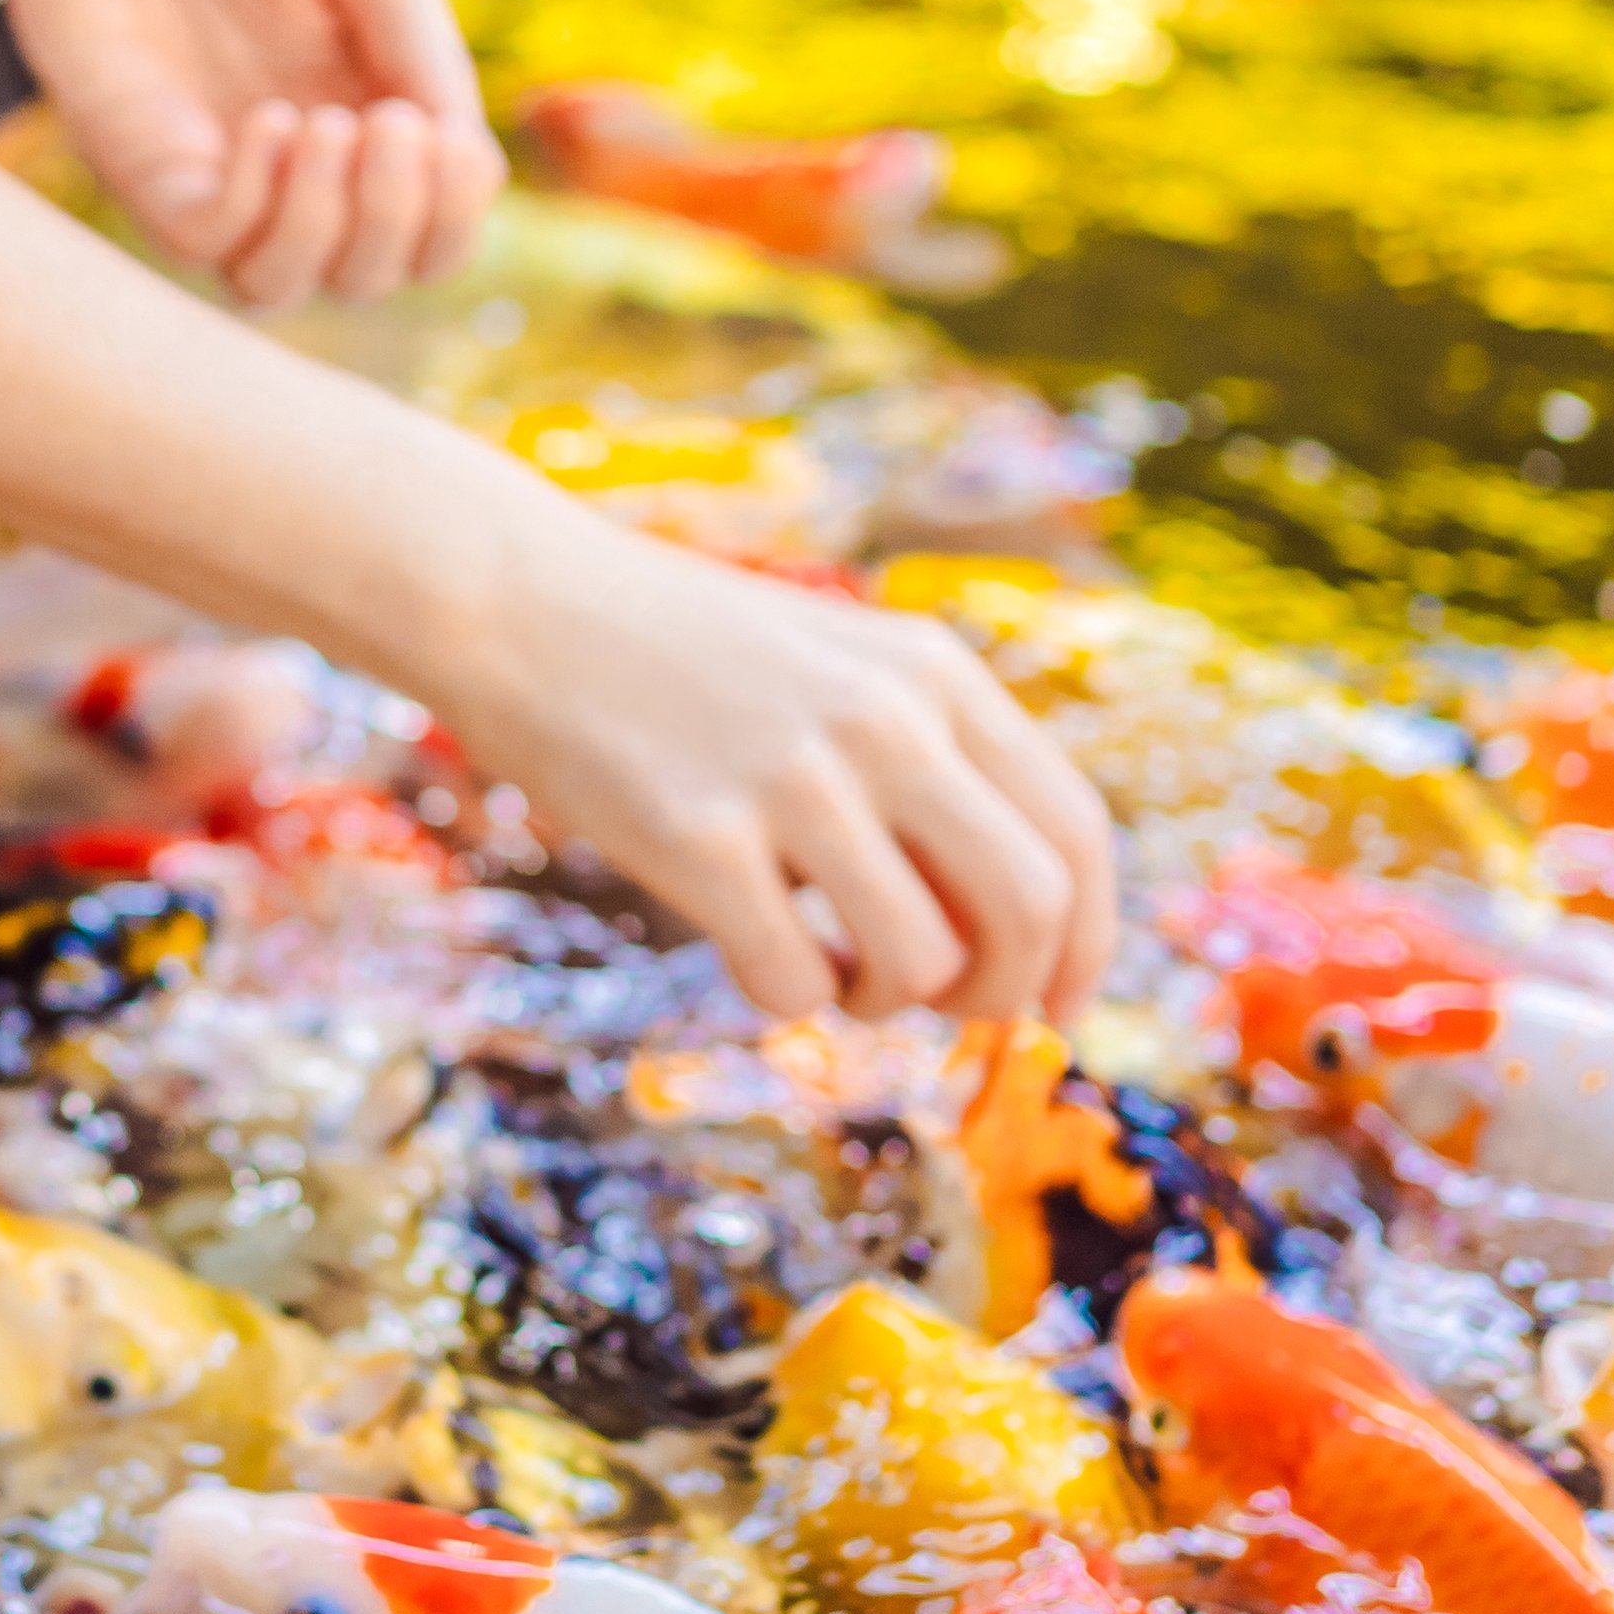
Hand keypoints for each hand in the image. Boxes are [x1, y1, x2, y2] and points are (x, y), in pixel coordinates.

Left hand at [0, 0, 505, 308]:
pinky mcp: (144, 164)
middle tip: (389, 129)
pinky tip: (268, 123)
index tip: (437, 134)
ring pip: (285, 284)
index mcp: (371, 110)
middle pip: (372, 273)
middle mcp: (298, 162)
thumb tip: (465, 159)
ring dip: (328, 228)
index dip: (452, 212)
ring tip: (321, 127)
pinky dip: (256, 204)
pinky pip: (207, 245)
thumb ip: (423, 51)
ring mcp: (219, 169)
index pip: (433, 231)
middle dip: (398, 221)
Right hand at [442, 523, 1115, 1023]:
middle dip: (1004, 993)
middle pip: (1030, 908)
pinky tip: (755, 950)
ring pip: (920, 962)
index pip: (1076, 834)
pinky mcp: (700, 837)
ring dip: (886, 1001)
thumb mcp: (842, 669)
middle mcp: (886, 721)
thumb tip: (1013, 937)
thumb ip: (933, 766)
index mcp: (937, 675)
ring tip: (834, 969)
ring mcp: (794, 778)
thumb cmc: (687, 655)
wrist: (524, 602)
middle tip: (946, 1008)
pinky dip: (792, 999)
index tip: (1061, 1010)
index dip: (1089, 945)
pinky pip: (796, 982)